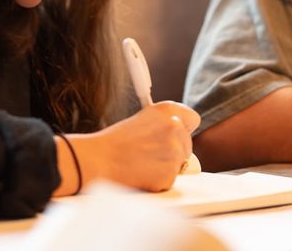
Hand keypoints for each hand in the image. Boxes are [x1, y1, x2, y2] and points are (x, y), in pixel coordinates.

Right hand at [71, 101, 199, 192]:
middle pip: (187, 145)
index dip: (184, 129)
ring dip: (164, 166)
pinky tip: (142, 173)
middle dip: (173, 151)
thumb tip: (179, 133)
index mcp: (167, 110)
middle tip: (149, 153)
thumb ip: (163, 123)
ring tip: (142, 163)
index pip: (193, 119)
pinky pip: (170, 180)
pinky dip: (158, 180)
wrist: (98, 160)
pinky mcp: (170, 174)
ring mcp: (174, 151)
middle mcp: (174, 127)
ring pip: (178, 164)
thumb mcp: (142, 119)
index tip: (176, 135)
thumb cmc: (114, 141)